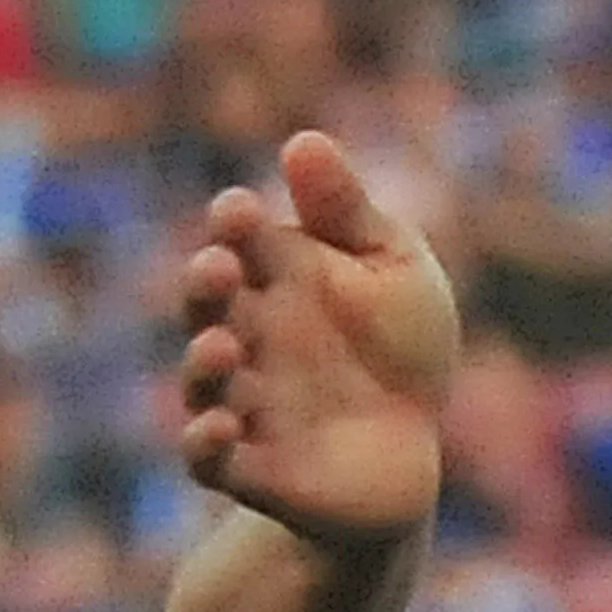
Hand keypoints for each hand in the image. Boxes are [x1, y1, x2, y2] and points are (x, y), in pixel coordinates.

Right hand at [176, 131, 455, 553]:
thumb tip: (304, 141)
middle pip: (208, 306)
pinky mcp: (254, 470)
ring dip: (204, 361)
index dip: (233, 226)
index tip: (243, 210)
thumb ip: (348, 214)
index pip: (240, 243)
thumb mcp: (391, 272)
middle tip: (221, 266)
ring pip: (204, 381)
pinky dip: (204, 443)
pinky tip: (218, 426)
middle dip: (206, 284)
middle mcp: (245, 337)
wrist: (408, 456)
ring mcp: (244, 403)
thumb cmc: (397, 350)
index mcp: (273, 281)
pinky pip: (211, 460)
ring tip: (222, 344)